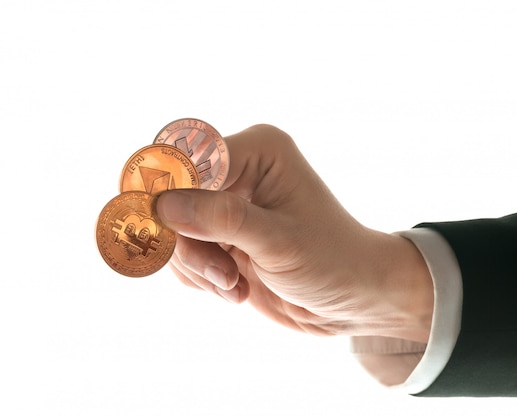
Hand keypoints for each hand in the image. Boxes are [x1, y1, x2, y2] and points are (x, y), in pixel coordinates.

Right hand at [156, 124, 432, 341]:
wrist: (354, 301)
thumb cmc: (333, 261)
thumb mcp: (279, 242)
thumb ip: (221, 219)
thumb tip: (163, 204)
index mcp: (258, 152)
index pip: (192, 158)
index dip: (170, 190)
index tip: (162, 229)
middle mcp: (238, 172)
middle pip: (175, 198)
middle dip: (190, 244)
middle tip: (222, 275)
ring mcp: (226, 207)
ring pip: (174, 232)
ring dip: (199, 267)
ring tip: (236, 285)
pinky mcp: (220, 239)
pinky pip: (183, 256)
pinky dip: (202, 278)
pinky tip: (236, 287)